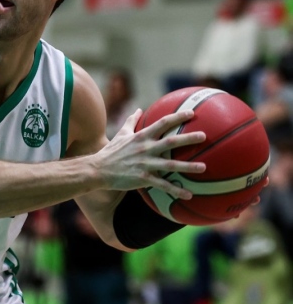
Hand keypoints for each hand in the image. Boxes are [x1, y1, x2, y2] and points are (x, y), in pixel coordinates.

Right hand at [90, 109, 206, 198]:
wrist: (98, 169)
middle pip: (170, 142)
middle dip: (188, 138)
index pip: (162, 123)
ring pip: (170, 165)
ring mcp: (145, 164)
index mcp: (141, 137)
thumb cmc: (111, 152)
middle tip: (204, 136)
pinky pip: (163, 185)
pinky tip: (189, 194)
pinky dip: (176, 190)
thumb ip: (131, 121)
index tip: (191, 113)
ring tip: (204, 167)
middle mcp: (145, 148)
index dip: (177, 117)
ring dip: (188, 166)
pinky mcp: (143, 178)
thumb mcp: (121, 134)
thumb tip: (139, 110)